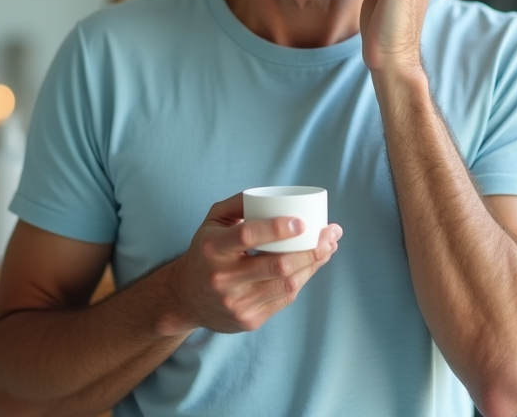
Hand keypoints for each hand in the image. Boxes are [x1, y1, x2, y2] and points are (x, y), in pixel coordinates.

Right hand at [165, 193, 341, 333]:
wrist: (185, 298)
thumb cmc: (205, 252)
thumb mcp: (212, 221)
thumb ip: (237, 203)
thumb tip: (273, 196)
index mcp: (213, 248)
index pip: (248, 236)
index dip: (278, 229)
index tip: (302, 222)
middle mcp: (223, 278)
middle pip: (277, 265)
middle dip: (311, 250)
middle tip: (330, 234)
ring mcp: (237, 302)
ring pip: (287, 285)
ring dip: (314, 265)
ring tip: (328, 248)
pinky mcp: (249, 320)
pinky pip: (284, 299)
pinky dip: (302, 280)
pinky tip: (312, 265)